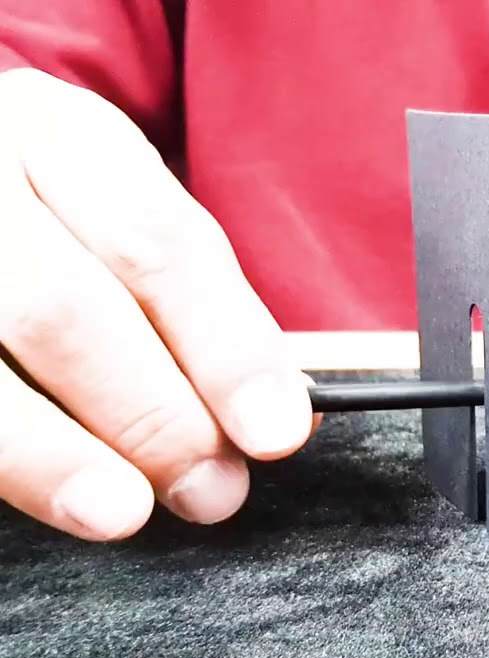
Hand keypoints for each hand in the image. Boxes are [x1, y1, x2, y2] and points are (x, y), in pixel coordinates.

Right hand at [0, 69, 316, 540]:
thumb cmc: (53, 219)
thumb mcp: (124, 217)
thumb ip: (197, 305)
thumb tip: (281, 408)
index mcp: (63, 135)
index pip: (162, 245)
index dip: (227, 347)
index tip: (279, 429)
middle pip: (66, 306)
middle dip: (153, 414)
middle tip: (213, 488)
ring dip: (58, 454)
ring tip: (123, 511)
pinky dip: (5, 457)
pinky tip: (48, 494)